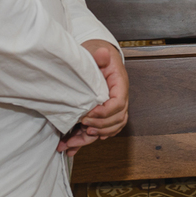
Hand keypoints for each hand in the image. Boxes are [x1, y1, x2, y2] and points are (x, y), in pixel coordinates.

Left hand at [57, 41, 128, 155]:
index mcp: (119, 85)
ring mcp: (113, 107)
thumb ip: (100, 55)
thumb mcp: (98, 52)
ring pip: (111, 128)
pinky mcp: (104, 112)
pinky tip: (78, 144)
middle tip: (82, 126)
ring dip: (94, 136)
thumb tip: (102, 53)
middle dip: (99, 126)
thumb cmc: (98, 55)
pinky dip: (91, 138)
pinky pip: (103, 129)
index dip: (104, 113)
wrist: (97, 56)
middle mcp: (119, 98)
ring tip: (75, 141)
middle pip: (117, 119)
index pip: (118, 104)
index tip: (87, 114)